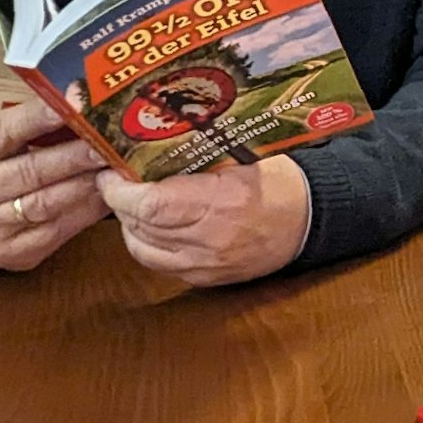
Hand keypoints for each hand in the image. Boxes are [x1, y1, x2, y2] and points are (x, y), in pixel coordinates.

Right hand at [0, 101, 109, 270]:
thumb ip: (28, 125)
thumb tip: (80, 101)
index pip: (6, 130)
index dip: (41, 117)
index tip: (76, 104)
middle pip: (31, 170)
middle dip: (76, 155)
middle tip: (109, 143)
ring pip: (46, 203)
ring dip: (86, 185)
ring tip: (115, 169)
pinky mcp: (11, 251)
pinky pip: (56, 230)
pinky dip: (86, 212)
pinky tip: (108, 198)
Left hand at [96, 155, 309, 285]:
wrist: (312, 220)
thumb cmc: (279, 182)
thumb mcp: (241, 158)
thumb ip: (196, 156)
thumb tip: (150, 143)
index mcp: (220, 203)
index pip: (150, 205)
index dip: (120, 192)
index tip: (111, 174)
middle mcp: (210, 240)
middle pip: (141, 228)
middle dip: (120, 205)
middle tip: (115, 183)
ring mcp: (208, 265)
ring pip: (144, 252)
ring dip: (129, 227)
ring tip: (130, 205)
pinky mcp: (208, 279)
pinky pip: (162, 267)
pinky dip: (148, 246)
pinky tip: (151, 227)